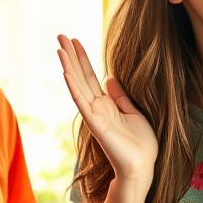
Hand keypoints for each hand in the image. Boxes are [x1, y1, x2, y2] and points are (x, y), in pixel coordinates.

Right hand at [57, 35, 157, 184]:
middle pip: (80, 76)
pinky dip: (73, 87)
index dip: (82, 58)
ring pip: (78, 86)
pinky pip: (82, 102)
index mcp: (105, 104)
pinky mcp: (96, 124)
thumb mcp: (133, 112)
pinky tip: (66, 72)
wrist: (142, 166)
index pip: (90, 76)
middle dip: (71, 56)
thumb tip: (110, 79)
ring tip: (60, 48)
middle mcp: (96, 107)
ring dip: (68, 66)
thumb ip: (121, 96)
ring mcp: (94, 115)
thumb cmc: (141, 144)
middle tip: (60, 36)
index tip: (74, 41)